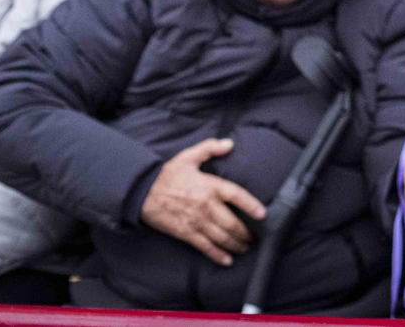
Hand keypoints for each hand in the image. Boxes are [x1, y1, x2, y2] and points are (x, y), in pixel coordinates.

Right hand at [140, 138, 266, 266]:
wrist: (142, 192)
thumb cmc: (167, 174)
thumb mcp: (189, 156)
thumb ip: (210, 148)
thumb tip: (229, 143)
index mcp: (210, 186)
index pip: (237, 196)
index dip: (251, 205)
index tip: (263, 214)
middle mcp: (206, 206)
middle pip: (233, 223)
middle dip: (246, 233)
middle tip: (255, 236)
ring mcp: (196, 221)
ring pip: (222, 237)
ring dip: (236, 244)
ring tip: (245, 247)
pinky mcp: (185, 233)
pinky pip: (205, 247)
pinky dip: (217, 255)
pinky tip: (227, 260)